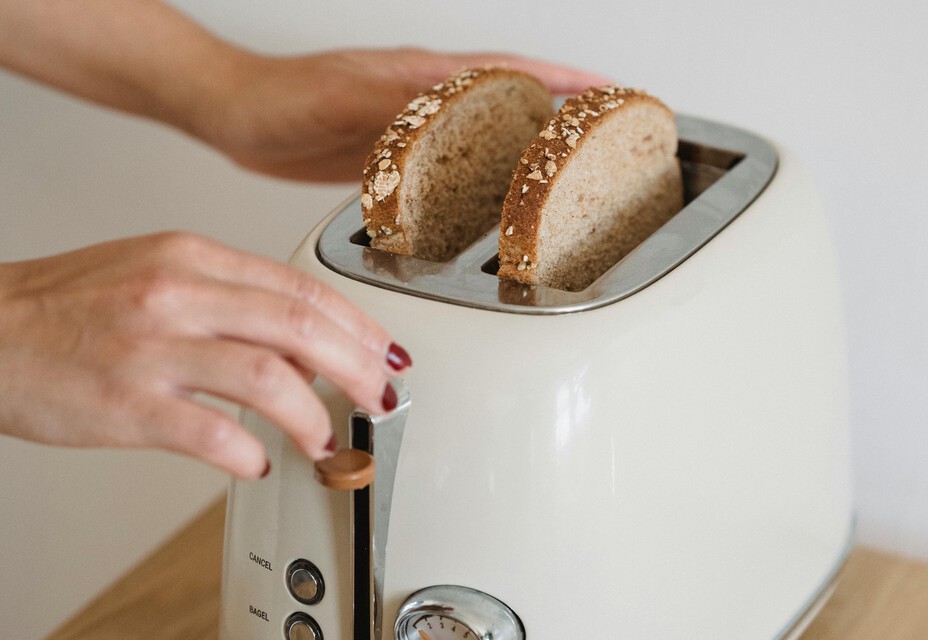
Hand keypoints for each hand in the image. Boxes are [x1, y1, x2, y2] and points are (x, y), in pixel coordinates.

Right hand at [0, 232, 408, 478]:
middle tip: (381, 400)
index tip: (388, 355)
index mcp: (190, 258)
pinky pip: (213, 435)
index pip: (301, 288)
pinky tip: (257, 462)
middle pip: (300, 327)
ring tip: (325, 442)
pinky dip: (249, 453)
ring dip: (314, 418)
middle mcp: (176, 295)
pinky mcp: (126, 406)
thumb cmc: (71, 309)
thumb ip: (232, 301)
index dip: (359, 327)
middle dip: (358, 370)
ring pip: (269, 379)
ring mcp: (151, 350)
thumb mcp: (156, 275)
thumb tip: (306, 345)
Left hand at [203, 47, 608, 181]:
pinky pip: (458, 164)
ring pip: (490, 134)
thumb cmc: (280, 101)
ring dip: (531, 147)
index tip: (614, 94)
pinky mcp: (396, 155)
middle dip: (567, 115)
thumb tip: (463, 107)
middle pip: (515, 101)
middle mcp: (427, 99)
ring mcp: (415, 127)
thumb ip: (402, 106)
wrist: (234, 115)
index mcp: (424, 79)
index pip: (514, 74)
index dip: (568, 85)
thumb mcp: (345, 102)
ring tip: (570, 173)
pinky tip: (496, 197)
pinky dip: (487, 175)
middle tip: (610, 138)